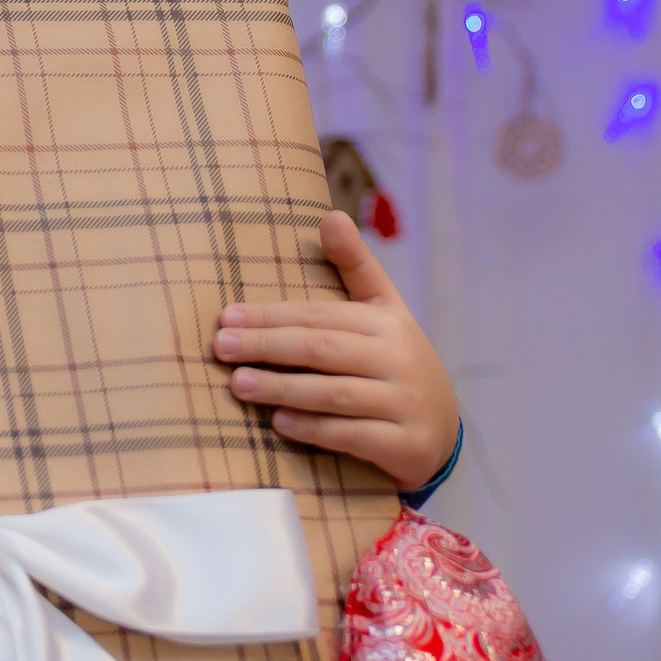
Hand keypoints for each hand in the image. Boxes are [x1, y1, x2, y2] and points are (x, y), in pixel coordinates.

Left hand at [215, 212, 458, 489]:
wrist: (440, 431)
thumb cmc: (394, 363)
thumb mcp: (383, 312)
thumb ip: (355, 267)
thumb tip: (330, 215)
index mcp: (387, 323)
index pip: (319, 316)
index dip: (271, 315)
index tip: (226, 316)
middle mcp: (400, 360)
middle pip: (322, 349)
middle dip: (266, 346)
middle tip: (220, 347)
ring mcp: (406, 404)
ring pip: (334, 394)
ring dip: (282, 389)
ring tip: (238, 384)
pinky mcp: (407, 446)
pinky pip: (352, 435)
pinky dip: (313, 429)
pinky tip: (278, 422)